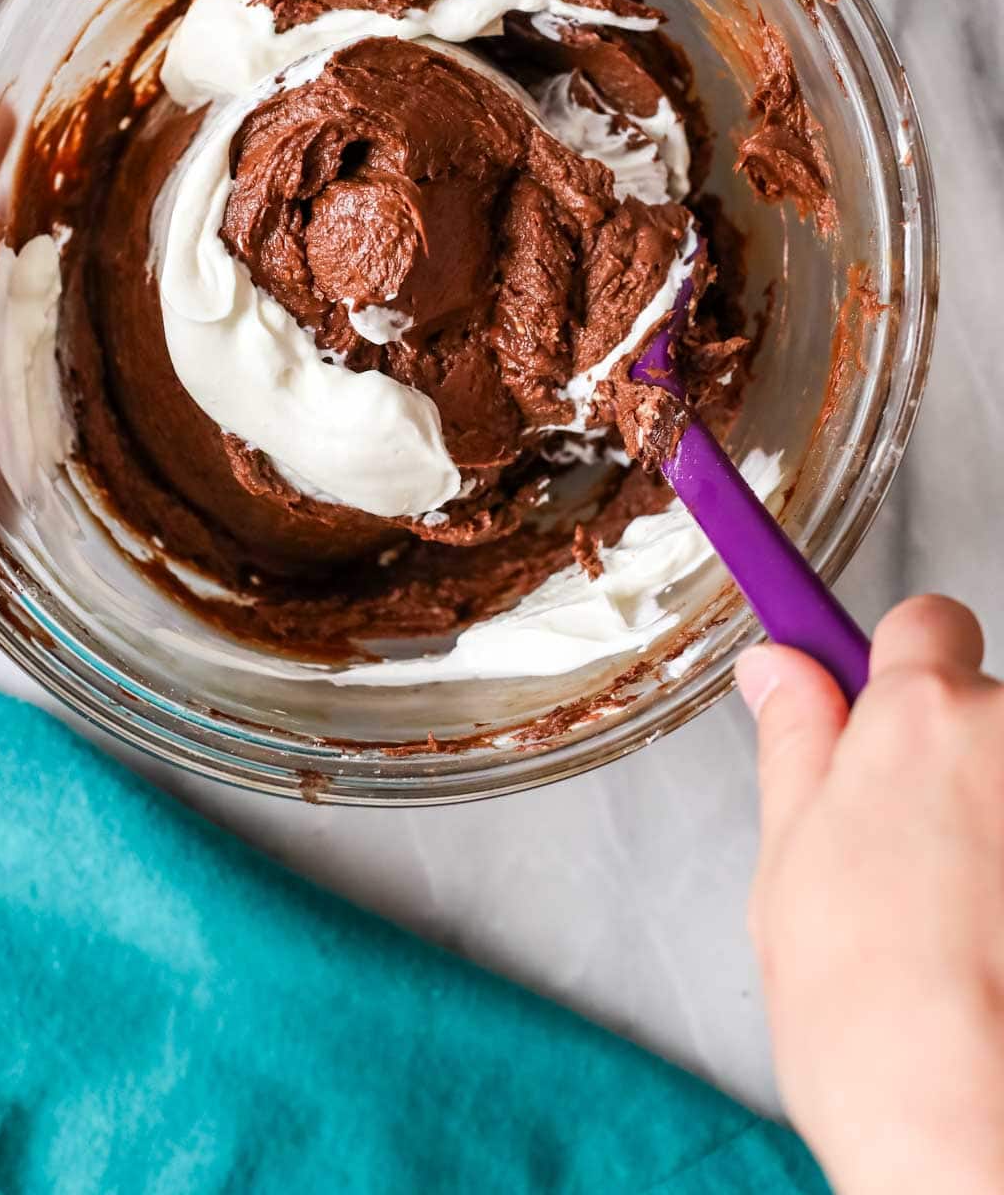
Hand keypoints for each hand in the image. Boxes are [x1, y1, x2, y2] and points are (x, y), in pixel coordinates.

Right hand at [738, 596, 1003, 1194]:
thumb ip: (797, 745)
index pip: (926, 623)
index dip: (897, 665)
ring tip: (964, 929)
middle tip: (904, 861)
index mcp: (922, 717)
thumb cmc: (872, 1015)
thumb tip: (777, 670)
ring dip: (996, 827)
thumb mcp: (789, 863)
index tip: (873, 698)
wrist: (977, 1136)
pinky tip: (999, 947)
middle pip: (981, 712)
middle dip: (947, 765)